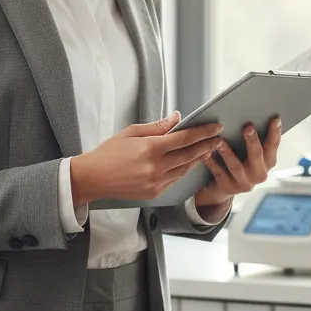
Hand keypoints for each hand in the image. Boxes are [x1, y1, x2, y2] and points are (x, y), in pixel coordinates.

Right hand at [70, 112, 224, 203]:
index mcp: (150, 148)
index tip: (216, 126)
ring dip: (199, 158)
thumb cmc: (108, 153)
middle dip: (207, 145)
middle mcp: (156, 167)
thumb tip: (178, 118)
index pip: (185, 138)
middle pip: (190, 154)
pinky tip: (191, 162)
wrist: (91, 179)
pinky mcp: (154, 193)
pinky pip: (175, 180)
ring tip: (209, 148)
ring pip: (185, 169)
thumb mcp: (131, 132)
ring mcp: (156, 182)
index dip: (203, 132)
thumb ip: (158, 127)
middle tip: (219, 137)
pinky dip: (185, 170)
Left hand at [193, 116, 281, 214]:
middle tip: (248, 127)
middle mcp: (259, 174)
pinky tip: (206, 153)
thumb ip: (255, 140)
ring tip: (220, 140)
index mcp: (268, 162)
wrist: (225, 187)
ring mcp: (244, 183)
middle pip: (257, 156)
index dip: (275, 132)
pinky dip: (212, 163)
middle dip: (253, 141)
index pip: (273, 145)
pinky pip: (219, 173)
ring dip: (228, 152)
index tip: (275, 119)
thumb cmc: (240, 162)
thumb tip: (253, 115)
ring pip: (236, 166)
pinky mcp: (228, 187)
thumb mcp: (251, 154)